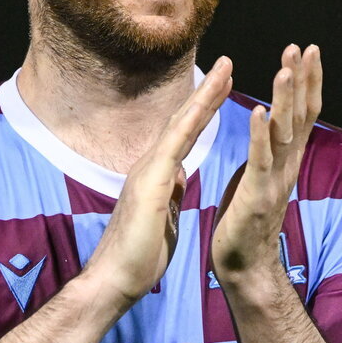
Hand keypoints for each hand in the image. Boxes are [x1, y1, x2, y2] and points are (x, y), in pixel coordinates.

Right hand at [84, 56, 232, 310]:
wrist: (115, 279)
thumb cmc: (138, 255)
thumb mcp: (164, 216)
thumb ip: (169, 192)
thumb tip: (178, 176)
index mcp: (157, 174)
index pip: (184, 134)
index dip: (203, 109)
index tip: (222, 88)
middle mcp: (151, 165)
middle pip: (183, 119)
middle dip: (205, 90)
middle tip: (226, 63)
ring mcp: (149, 170)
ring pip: (181, 122)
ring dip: (203, 94)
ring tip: (225, 68)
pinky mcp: (150, 181)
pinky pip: (177, 143)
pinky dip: (194, 119)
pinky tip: (207, 102)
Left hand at [212, 44, 321, 290]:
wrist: (243, 264)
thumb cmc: (246, 220)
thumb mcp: (259, 176)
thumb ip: (268, 150)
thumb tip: (269, 125)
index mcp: (286, 159)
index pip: (303, 113)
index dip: (307, 81)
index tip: (308, 51)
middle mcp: (287, 165)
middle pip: (301, 115)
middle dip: (302, 79)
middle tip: (303, 47)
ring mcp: (274, 179)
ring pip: (284, 132)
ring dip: (285, 99)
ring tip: (285, 68)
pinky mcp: (256, 194)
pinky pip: (260, 159)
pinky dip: (260, 134)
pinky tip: (259, 110)